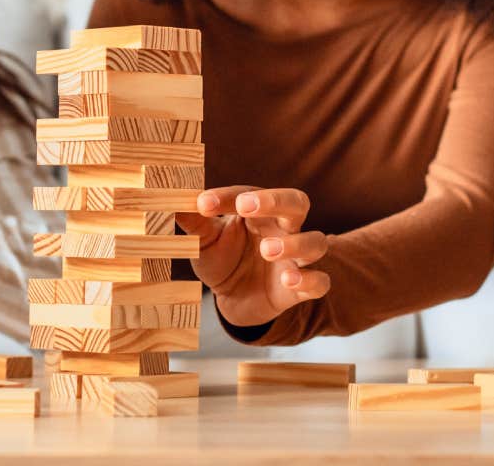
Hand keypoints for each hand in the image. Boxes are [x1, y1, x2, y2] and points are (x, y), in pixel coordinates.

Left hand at [175, 187, 328, 328]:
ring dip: (294, 244)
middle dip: (275, 201)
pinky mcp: (301, 288)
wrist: (235, 300)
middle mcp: (283, 229)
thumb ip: (195, 223)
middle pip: (296, 202)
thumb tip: (174, 202)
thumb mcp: (204, 242)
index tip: (203, 203)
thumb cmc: (223, 260)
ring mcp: (296, 258)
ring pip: (315, 241)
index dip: (228, 197)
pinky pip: (320, 281)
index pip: (250, 194)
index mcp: (259, 212)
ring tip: (267, 250)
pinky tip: (289, 280)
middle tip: (245, 206)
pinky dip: (309, 280)